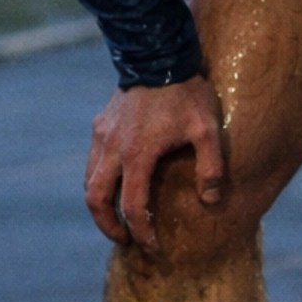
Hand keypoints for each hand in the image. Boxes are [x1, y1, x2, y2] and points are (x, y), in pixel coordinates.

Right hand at [84, 76, 226, 251]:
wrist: (158, 53)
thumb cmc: (187, 93)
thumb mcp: (208, 130)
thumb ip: (211, 168)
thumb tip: (210, 202)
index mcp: (138, 155)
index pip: (134, 207)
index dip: (143, 233)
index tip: (153, 248)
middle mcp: (112, 149)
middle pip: (97, 201)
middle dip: (109, 226)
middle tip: (126, 241)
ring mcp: (102, 136)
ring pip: (89, 182)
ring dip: (100, 205)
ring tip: (118, 218)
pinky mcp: (100, 125)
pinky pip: (92, 162)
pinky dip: (99, 182)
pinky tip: (117, 184)